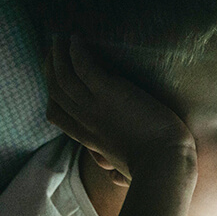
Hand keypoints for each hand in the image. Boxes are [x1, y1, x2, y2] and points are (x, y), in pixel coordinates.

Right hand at [45, 35, 194, 182]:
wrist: (166, 165)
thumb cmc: (155, 169)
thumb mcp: (126, 170)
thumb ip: (116, 170)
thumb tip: (114, 178)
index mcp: (89, 139)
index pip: (57, 115)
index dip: (51, 94)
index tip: (53, 78)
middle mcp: (87, 121)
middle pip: (56, 91)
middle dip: (50, 67)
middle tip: (52, 48)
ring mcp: (96, 107)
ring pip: (64, 77)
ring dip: (59, 54)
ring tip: (60, 37)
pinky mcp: (112, 93)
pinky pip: (84, 68)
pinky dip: (76, 52)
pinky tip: (76, 38)